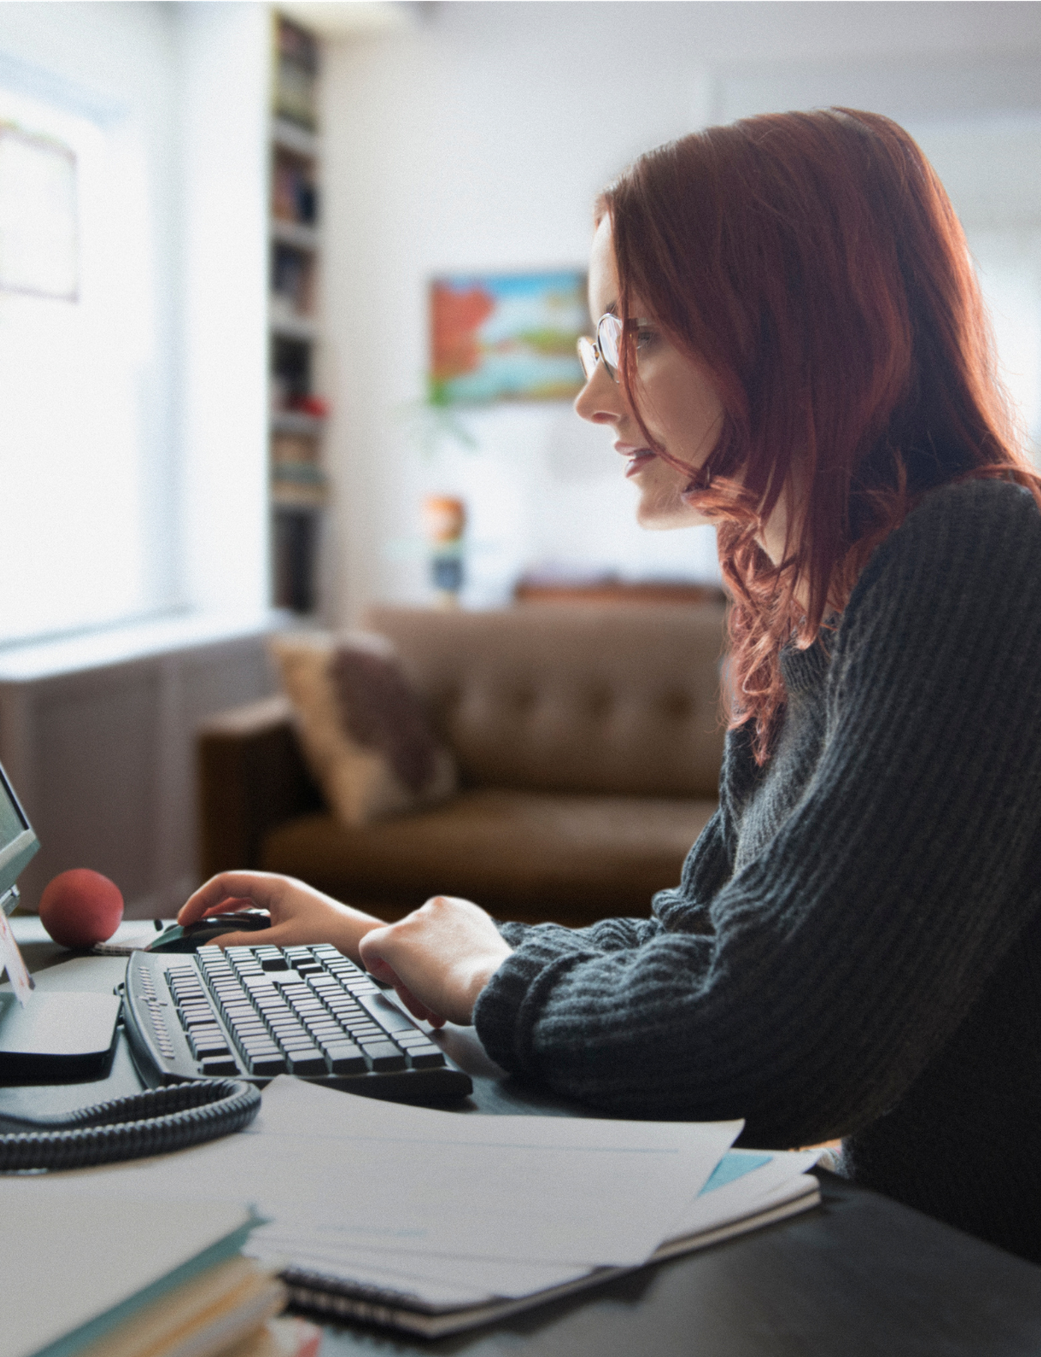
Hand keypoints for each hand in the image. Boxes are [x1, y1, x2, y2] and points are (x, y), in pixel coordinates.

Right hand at [178, 871, 383, 961]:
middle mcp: (280, 891)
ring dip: (223, 921)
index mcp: (275, 886)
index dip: (200, 899)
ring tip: (204, 940)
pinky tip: (234, 948)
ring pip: (244, 908)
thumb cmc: (331, 939)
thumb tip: (208, 947)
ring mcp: (287, 905)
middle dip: (208, 910)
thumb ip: (240, 946)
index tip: (184, 921)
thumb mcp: (279, 944)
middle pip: (232, 893)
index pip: (225, 882)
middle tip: (188, 932)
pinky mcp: (294, 921)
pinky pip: (257, 920)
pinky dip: (240, 931)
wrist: (366, 946)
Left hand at [358, 895, 511, 1026]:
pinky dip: (376, 966)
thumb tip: (460, 968)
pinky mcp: (395, 938)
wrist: (491, 983)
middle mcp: (438, 908)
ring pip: (396, 948)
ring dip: (404, 974)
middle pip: (414, 940)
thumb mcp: (486, 958)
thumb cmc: (493, 981)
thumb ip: (469, 954)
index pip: (435, 933)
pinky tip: (392, 982)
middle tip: (431, 996)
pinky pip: (369, 946)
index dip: (436, 959)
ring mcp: (415, 920)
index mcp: (463, 911)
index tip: (445, 980)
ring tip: (421, 999)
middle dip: (419, 969)